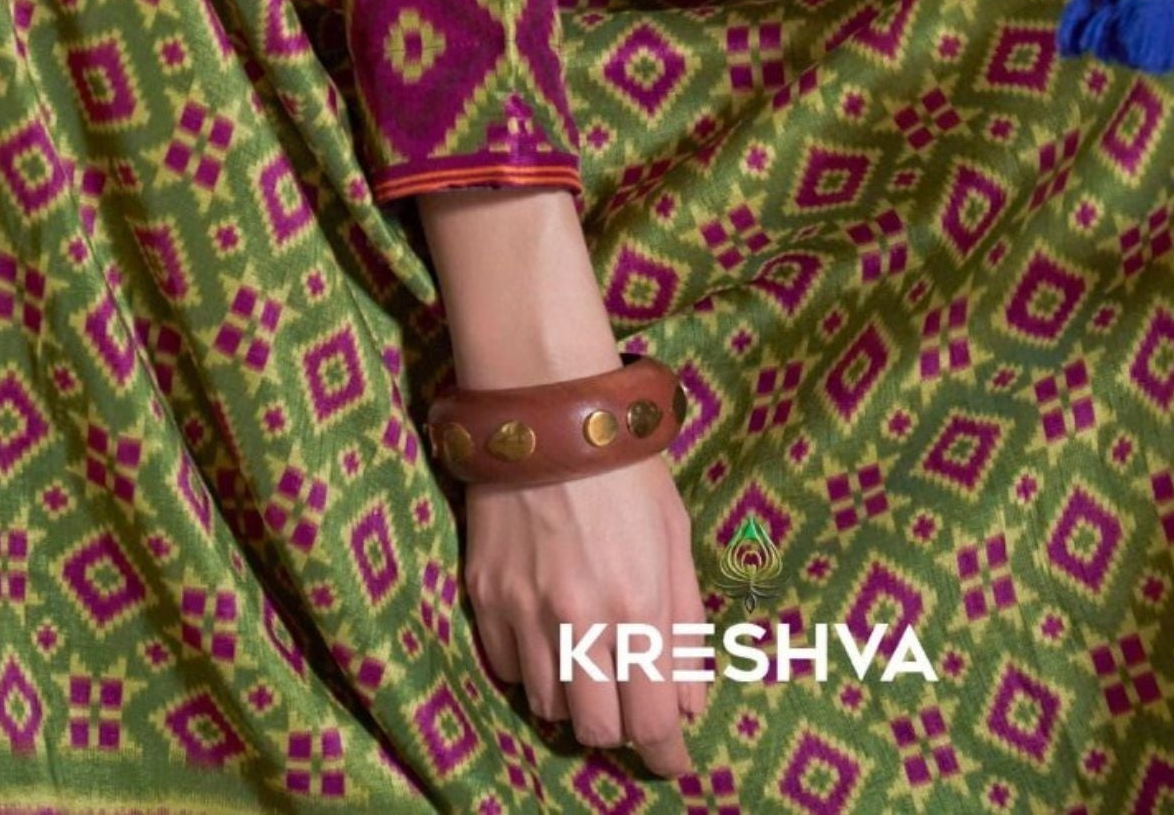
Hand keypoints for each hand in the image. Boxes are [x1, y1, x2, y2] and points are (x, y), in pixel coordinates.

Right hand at [463, 451, 709, 777]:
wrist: (548, 412)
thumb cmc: (627, 470)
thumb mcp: (676, 537)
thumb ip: (687, 625)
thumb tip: (689, 702)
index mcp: (638, 604)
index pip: (650, 721)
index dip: (667, 753)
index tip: (675, 760)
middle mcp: (579, 619)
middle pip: (598, 729)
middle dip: (621, 727)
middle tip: (630, 700)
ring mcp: (524, 611)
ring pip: (549, 708)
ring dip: (576, 699)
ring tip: (590, 658)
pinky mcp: (484, 597)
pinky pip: (508, 670)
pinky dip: (533, 667)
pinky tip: (548, 633)